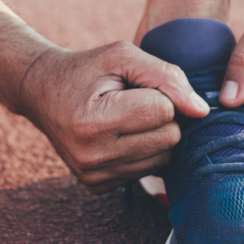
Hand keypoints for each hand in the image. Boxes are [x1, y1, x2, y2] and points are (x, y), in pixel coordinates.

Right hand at [19, 41, 209, 193]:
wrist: (41, 91)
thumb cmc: (86, 69)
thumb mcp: (123, 57)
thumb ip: (167, 76)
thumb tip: (202, 111)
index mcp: (94, 122)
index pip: (164, 111)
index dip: (158, 92)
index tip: (134, 86)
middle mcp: (93, 157)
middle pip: (169, 138)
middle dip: (161, 115)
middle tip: (131, 100)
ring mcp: (94, 176)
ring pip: (164, 158)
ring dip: (154, 134)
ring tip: (125, 116)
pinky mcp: (97, 186)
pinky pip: (148, 170)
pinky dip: (142, 150)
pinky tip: (119, 134)